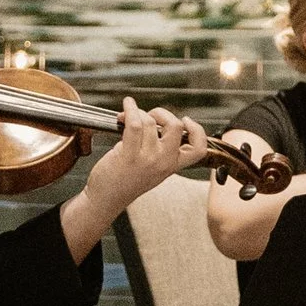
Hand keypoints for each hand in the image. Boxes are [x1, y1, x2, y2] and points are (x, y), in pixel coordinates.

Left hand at [82, 100, 211, 226]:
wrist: (107, 199)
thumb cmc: (126, 181)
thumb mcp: (152, 169)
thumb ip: (160, 150)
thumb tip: (155, 120)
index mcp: (172, 165)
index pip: (198, 149)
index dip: (197, 131)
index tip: (186, 121)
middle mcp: (163, 162)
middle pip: (176, 127)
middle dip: (162, 113)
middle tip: (149, 117)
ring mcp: (147, 159)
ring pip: (150, 122)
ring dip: (138, 112)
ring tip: (128, 115)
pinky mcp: (129, 155)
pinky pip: (134, 124)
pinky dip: (130, 109)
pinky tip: (127, 106)